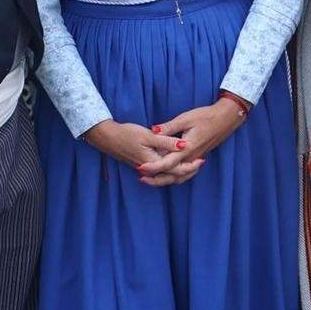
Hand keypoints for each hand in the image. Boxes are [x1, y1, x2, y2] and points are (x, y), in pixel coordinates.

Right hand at [83, 120, 198, 188]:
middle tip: (201, 162)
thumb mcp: (149, 136)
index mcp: (154, 161)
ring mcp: (146, 169)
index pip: (176, 169)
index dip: (190, 166)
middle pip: (173, 175)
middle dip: (188, 171)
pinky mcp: (143, 165)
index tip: (202, 160)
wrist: (108, 138)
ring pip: (167, 175)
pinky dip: (171, 169)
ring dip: (180, 172)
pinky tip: (176, 161)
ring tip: (193, 164)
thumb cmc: (127, 134)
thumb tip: (183, 144)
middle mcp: (150, 169)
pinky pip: (161, 172)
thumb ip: (167, 141)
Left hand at [145, 99, 246, 180]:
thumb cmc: (206, 116)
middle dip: (156, 179)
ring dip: (166, 180)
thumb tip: (153, 130)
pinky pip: (187, 174)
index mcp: (187, 148)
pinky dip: (177, 177)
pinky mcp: (198, 157)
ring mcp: (196, 159)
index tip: (140, 168)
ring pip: (181, 177)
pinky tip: (169, 174)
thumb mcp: (185, 118)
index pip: (167, 163)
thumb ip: (169, 127)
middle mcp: (192, 157)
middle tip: (142, 178)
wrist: (225, 118)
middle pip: (173, 176)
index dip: (153, 167)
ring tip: (152, 179)